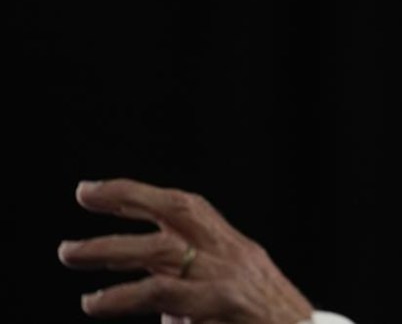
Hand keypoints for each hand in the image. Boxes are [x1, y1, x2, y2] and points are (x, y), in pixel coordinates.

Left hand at [58, 178, 313, 323]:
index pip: (188, 209)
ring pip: (164, 252)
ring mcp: (227, 281)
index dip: (143, 195)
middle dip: (130, 197)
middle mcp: (232, 256)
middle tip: (83, 193)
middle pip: (179, 213)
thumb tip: (158, 306)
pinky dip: (124, 297)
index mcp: (236, 250)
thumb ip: (196, 294)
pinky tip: (94, 301)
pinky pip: (163, 295)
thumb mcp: (236, 298)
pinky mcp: (221, 306)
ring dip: (111, 249)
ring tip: (69, 252)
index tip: (98, 190)